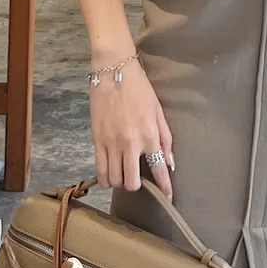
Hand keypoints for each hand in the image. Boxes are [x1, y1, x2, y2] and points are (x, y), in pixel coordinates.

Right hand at [90, 59, 174, 197]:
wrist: (113, 71)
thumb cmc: (139, 88)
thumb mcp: (158, 111)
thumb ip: (165, 138)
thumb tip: (170, 162)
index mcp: (149, 135)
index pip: (158, 168)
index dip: (164, 186)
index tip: (167, 196)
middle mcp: (130, 144)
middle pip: (131, 182)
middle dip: (136, 185)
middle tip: (137, 178)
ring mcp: (111, 143)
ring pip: (114, 180)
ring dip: (119, 181)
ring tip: (122, 172)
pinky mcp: (96, 140)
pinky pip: (99, 170)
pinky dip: (105, 178)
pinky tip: (109, 174)